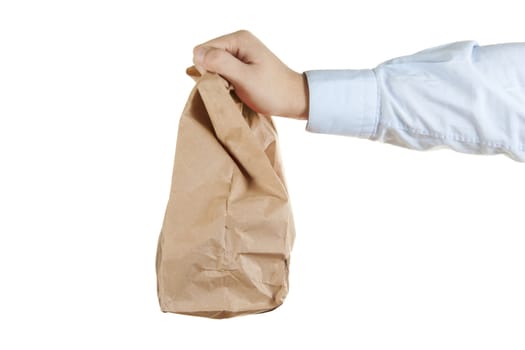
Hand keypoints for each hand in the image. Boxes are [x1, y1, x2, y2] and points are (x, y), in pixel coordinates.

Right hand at [193, 30, 307, 119]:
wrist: (294, 99)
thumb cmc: (272, 91)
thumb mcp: (245, 78)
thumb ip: (221, 63)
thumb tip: (197, 54)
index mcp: (238, 39)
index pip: (202, 50)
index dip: (207, 69)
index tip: (225, 83)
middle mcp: (237, 41)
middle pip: (206, 56)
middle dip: (212, 74)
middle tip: (231, 87)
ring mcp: (240, 52)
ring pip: (213, 65)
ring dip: (219, 80)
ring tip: (235, 89)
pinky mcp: (241, 63)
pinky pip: (222, 71)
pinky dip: (225, 82)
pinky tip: (236, 89)